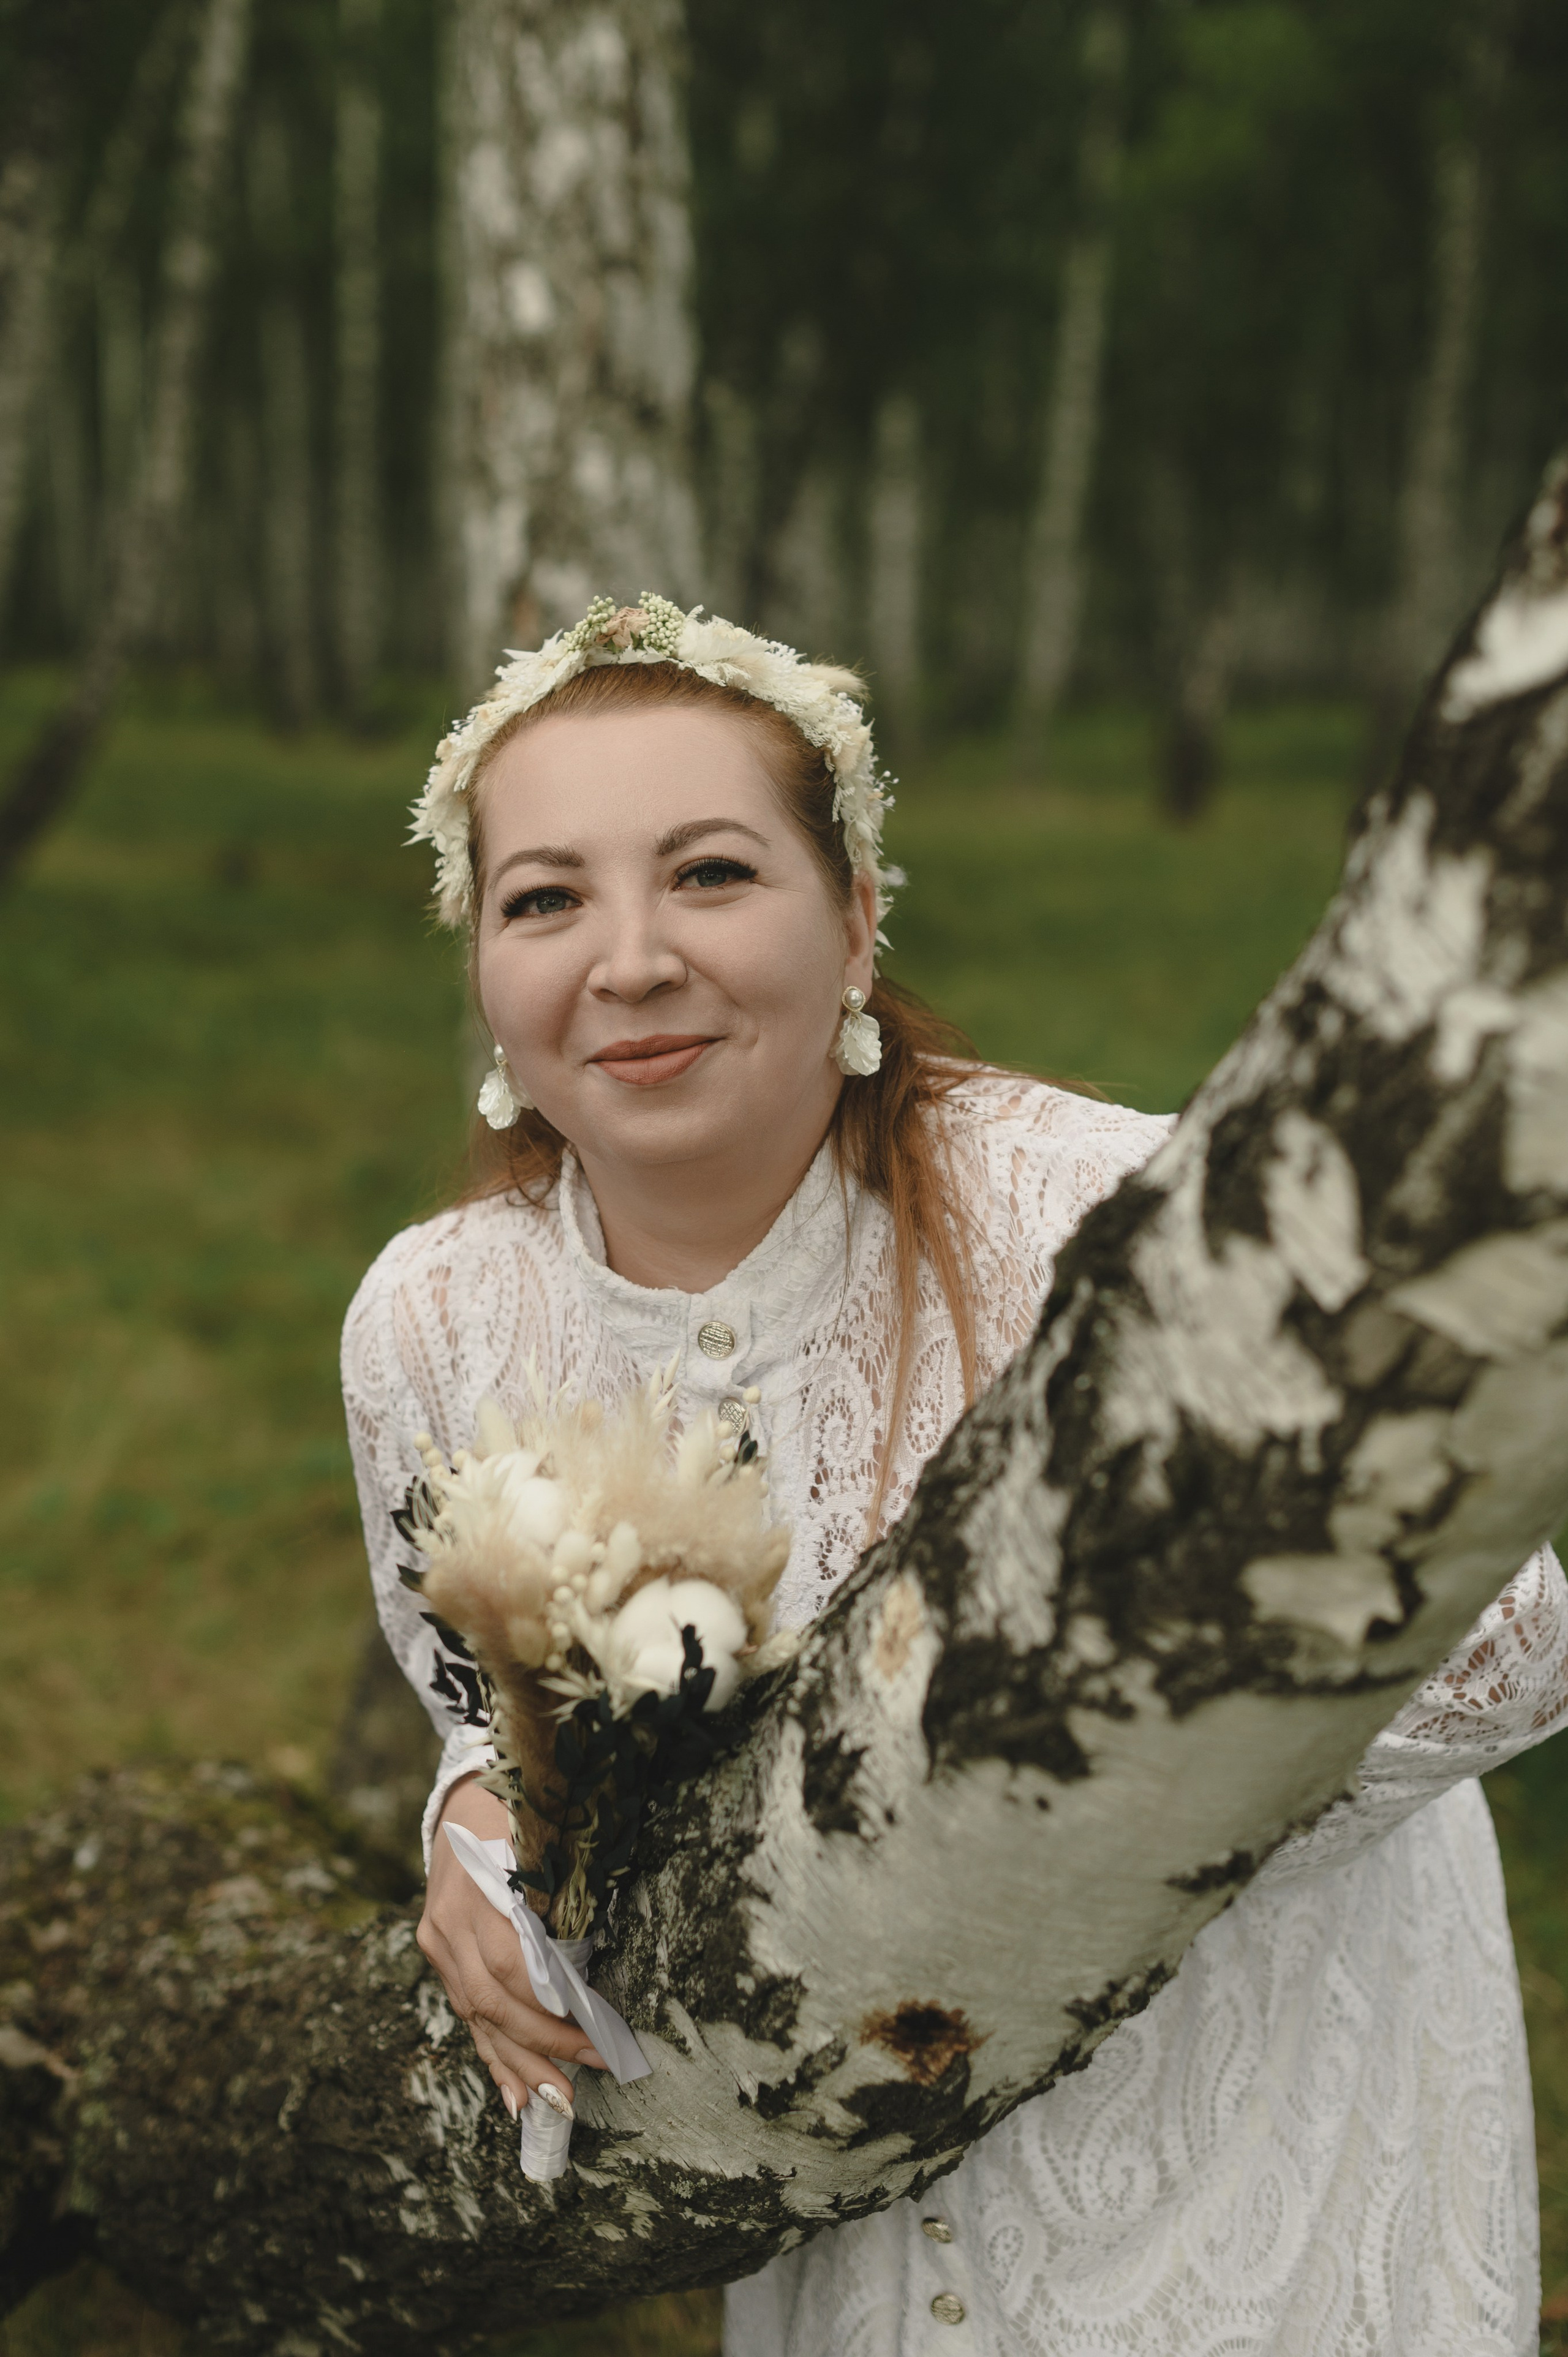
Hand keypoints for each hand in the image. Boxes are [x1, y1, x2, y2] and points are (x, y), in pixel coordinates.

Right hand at [416, 1774, 607, 2118]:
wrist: (461, 1800)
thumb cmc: (517, 1814)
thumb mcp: (541, 1838)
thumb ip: (561, 1890)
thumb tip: (596, 1958)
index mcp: (477, 1891)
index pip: (511, 1966)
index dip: (552, 2006)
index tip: (597, 2030)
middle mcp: (449, 1924)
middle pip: (492, 2001)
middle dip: (542, 2045)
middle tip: (590, 2072)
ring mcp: (438, 1942)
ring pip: (476, 2017)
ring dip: (518, 2063)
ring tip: (556, 2101)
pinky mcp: (439, 1954)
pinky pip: (466, 2014)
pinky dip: (493, 2055)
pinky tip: (514, 2095)